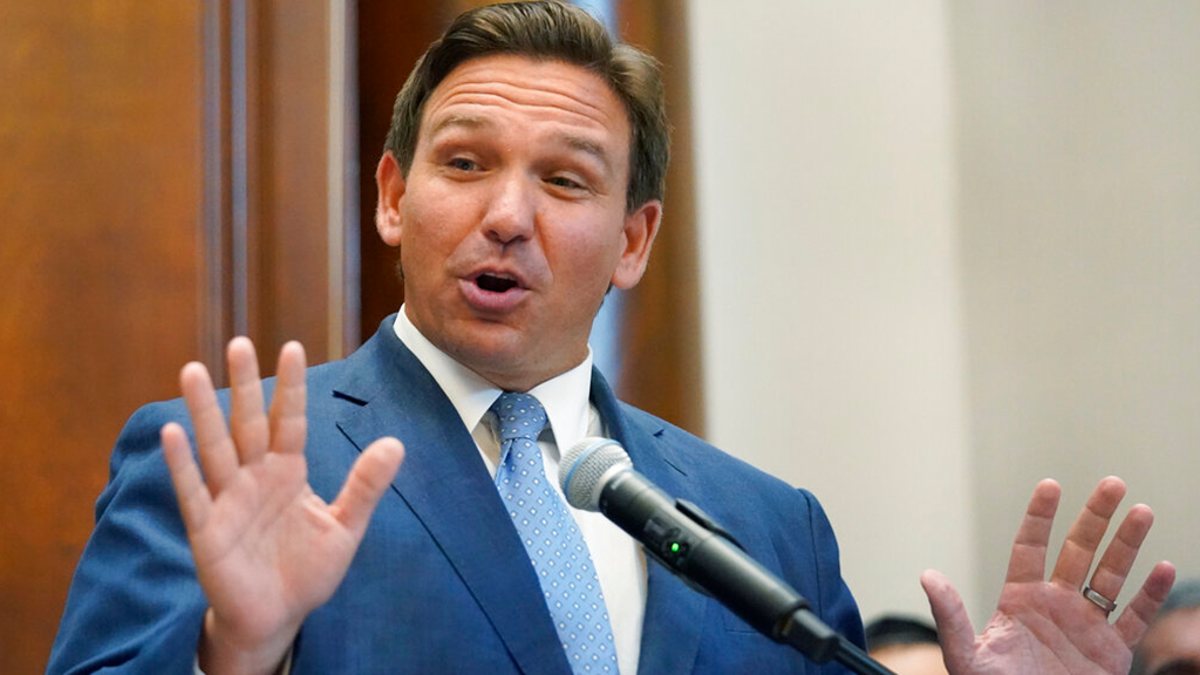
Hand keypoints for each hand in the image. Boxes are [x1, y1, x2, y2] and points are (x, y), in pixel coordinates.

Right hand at [161, 338, 404, 674]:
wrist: (277, 618)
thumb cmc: (307, 570)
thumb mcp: (346, 527)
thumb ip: (365, 486)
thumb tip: (395, 443)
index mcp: (288, 472)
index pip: (289, 421)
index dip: (291, 387)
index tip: (292, 347)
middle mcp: (254, 477)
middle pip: (248, 423)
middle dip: (244, 385)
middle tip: (239, 343)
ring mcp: (228, 501)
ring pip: (215, 448)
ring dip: (203, 411)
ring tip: (192, 370)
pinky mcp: (207, 530)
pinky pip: (193, 493)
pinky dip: (182, 465)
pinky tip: (173, 433)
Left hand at [921, 477, 1175, 674]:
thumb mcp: (967, 656)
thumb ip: (952, 617)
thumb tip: (928, 576)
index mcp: (1019, 600)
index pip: (1030, 548)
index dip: (1040, 516)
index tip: (1051, 485)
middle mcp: (1055, 605)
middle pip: (1078, 551)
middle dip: (1095, 517)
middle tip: (1113, 483)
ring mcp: (1085, 626)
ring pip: (1110, 576)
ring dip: (1127, 544)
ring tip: (1143, 511)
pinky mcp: (1111, 653)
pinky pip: (1133, 617)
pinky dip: (1150, 594)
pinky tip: (1165, 567)